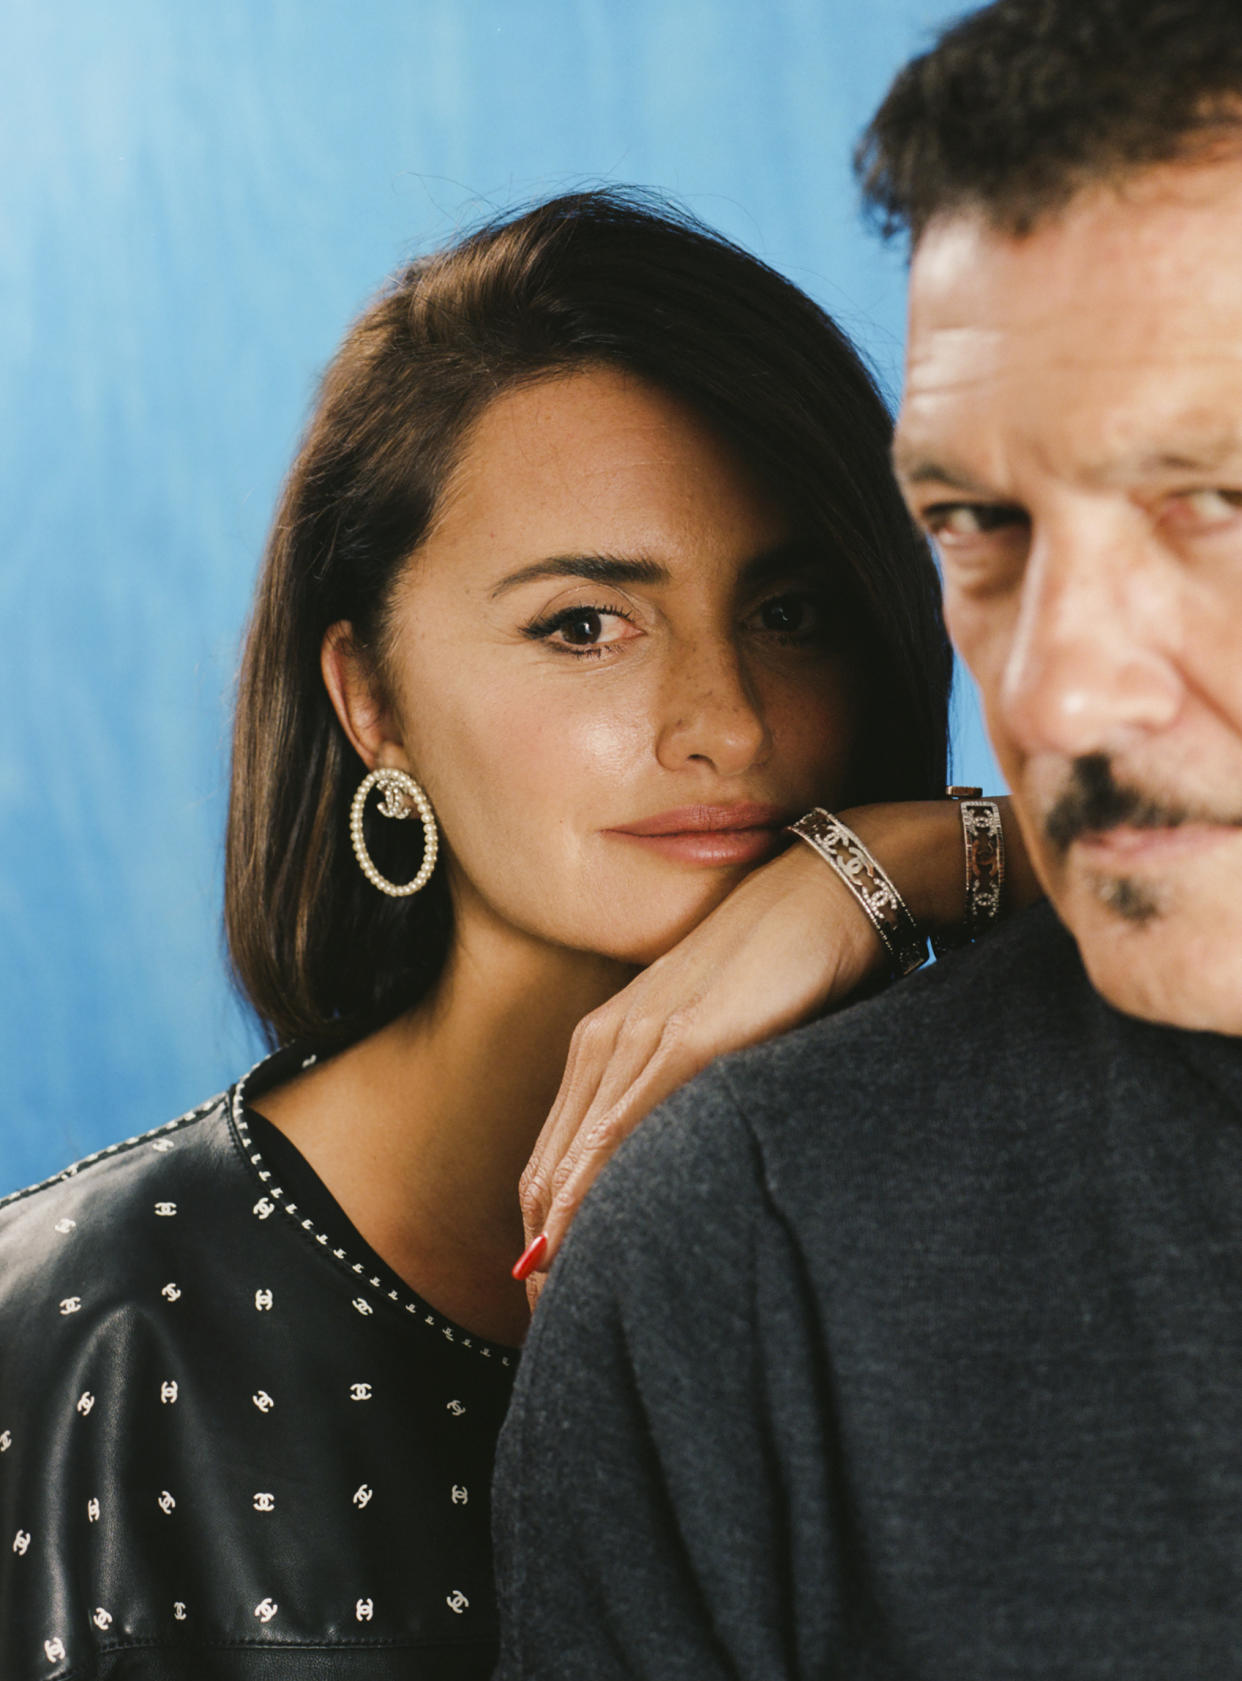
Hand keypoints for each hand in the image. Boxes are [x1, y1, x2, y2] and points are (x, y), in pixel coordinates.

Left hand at [517, 798, 1037, 1304]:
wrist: (826, 889)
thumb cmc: (783, 969)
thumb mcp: (717, 1043)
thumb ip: (684, 1100)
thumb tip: (678, 1177)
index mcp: (607, 1045)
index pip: (551, 1162)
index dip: (542, 1239)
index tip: (553, 1300)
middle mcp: (608, 1043)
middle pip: (547, 1176)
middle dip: (541, 1260)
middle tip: (554, 1331)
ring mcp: (643, 1039)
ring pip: (574, 1164)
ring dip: (562, 1245)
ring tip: (567, 1313)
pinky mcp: (692, 1039)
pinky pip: (627, 1132)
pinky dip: (600, 1197)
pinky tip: (598, 1247)